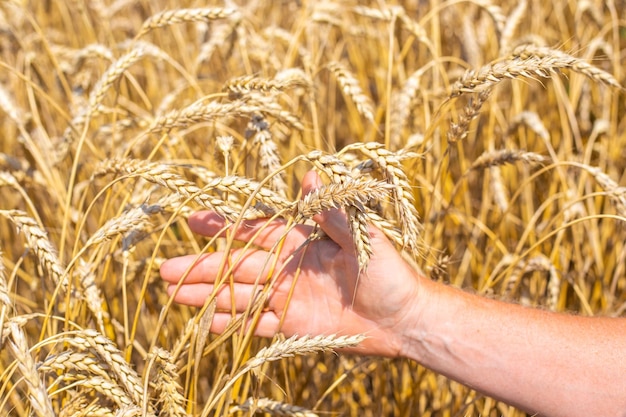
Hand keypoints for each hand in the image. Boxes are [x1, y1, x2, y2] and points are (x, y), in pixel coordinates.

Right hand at [160, 171, 423, 356]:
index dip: (224, 226)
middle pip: (238, 266)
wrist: (404, 317)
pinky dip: (234, 325)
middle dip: (202, 266)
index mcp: (302, 240)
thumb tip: (310, 175)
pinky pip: (258, 325)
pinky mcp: (295, 326)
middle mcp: (289, 268)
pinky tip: (208, 324)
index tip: (192, 219)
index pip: (255, 230)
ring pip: (240, 295)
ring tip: (173, 295)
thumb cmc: (389, 271)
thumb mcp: (364, 237)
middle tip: (164, 269)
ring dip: (209, 295)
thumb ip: (333, 211)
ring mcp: (288, 298)